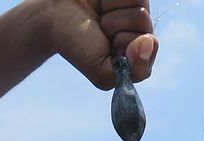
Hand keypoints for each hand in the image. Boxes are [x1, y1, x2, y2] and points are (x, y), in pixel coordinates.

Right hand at [35, 0, 157, 89]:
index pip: (150, 46)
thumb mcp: (101, 72)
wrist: (53, 12)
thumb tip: (150, 41)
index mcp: (138, 52)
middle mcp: (140, 28)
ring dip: (114, 7)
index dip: (128, 44)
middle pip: (144, 22)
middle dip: (117, 24)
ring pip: (139, 3)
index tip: (110, 45)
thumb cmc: (76, 42)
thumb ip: (132, 71)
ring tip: (100, 11)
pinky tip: (103, 0)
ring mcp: (135, 6)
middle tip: (100, 27)